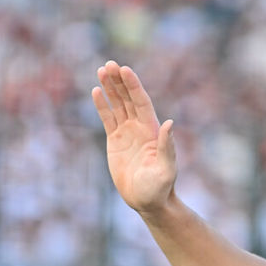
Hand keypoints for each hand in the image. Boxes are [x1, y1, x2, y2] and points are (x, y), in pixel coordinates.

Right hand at [92, 60, 176, 214]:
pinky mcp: (115, 141)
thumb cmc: (160, 188)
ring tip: (101, 70)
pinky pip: (108, 119)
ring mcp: (128, 133)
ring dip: (111, 88)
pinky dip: (102, 105)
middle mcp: (141, 128)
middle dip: (120, 81)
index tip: (125, 69)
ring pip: (118, 105)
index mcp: (153, 131)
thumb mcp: (166, 169)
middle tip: (109, 63)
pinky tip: (96, 91)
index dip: (133, 85)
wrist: (147, 201)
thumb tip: (169, 123)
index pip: (141, 102)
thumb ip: (167, 147)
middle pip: (129, 98)